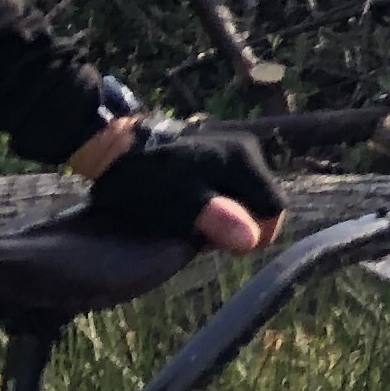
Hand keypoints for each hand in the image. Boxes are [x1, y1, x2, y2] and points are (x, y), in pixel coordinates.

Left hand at [80, 119, 284, 252]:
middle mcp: (248, 148)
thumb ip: (217, 220)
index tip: (219, 244)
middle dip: (239, 223)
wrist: (116, 148)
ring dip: (227, 214)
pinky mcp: (221, 149)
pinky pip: (234, 184)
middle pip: (262, 201)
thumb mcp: (178, 205)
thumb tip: (252, 241)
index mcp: (244, 160)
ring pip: (248, 194)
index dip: (254, 234)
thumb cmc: (146, 181)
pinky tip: (192, 205)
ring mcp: (235, 146)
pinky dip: (219, 200)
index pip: (273, 209)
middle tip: (200, 233)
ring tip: (192, 219)